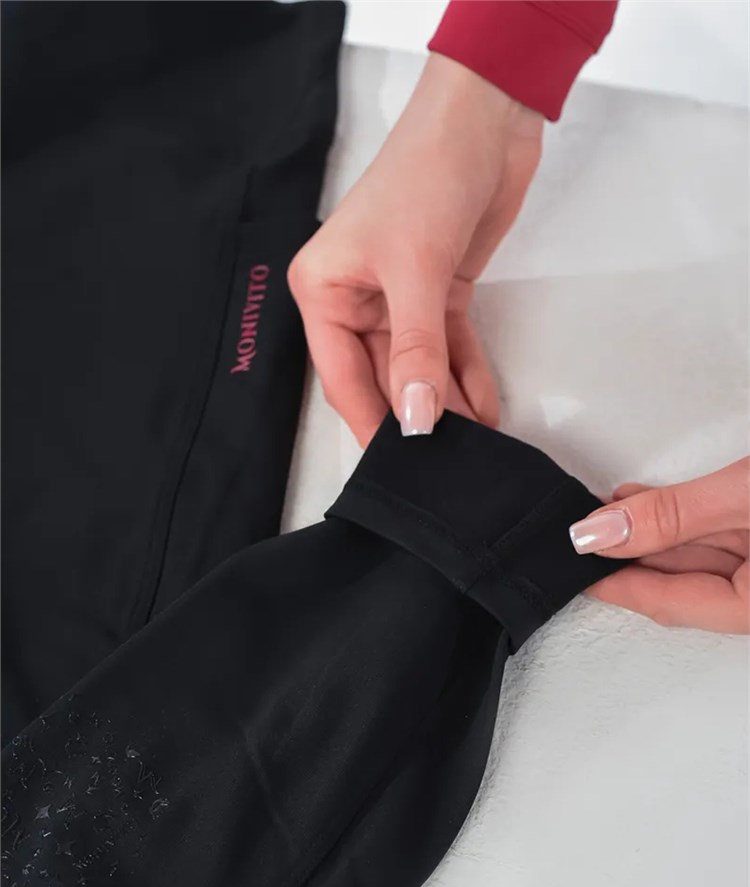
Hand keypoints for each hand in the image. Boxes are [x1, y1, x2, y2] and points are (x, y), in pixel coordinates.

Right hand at [288, 53, 542, 446]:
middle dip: (416, 417)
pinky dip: (467, 374)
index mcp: (323, 291)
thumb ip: (415, 350)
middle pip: (384, 377)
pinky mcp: (440, 290)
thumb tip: (416, 421)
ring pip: (420, 366)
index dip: (372, 423)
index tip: (396, 469)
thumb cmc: (425, 176)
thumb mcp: (413, 270)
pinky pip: (450, 346)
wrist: (485, 118)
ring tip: (473, 446)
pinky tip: (484, 410)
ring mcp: (400, 297)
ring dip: (446, 402)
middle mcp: (355, 298)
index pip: (344, 377)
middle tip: (445, 464)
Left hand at [569, 458, 748, 632]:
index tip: (577, 561)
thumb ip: (676, 516)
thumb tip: (610, 531)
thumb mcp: (744, 494)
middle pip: (681, 584)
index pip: (669, 604)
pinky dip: (682, 522)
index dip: (615, 582)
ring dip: (650, 532)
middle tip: (585, 528)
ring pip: (699, 560)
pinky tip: (645, 503)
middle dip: (629, 553)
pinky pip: (721, 541)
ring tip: (608, 509)